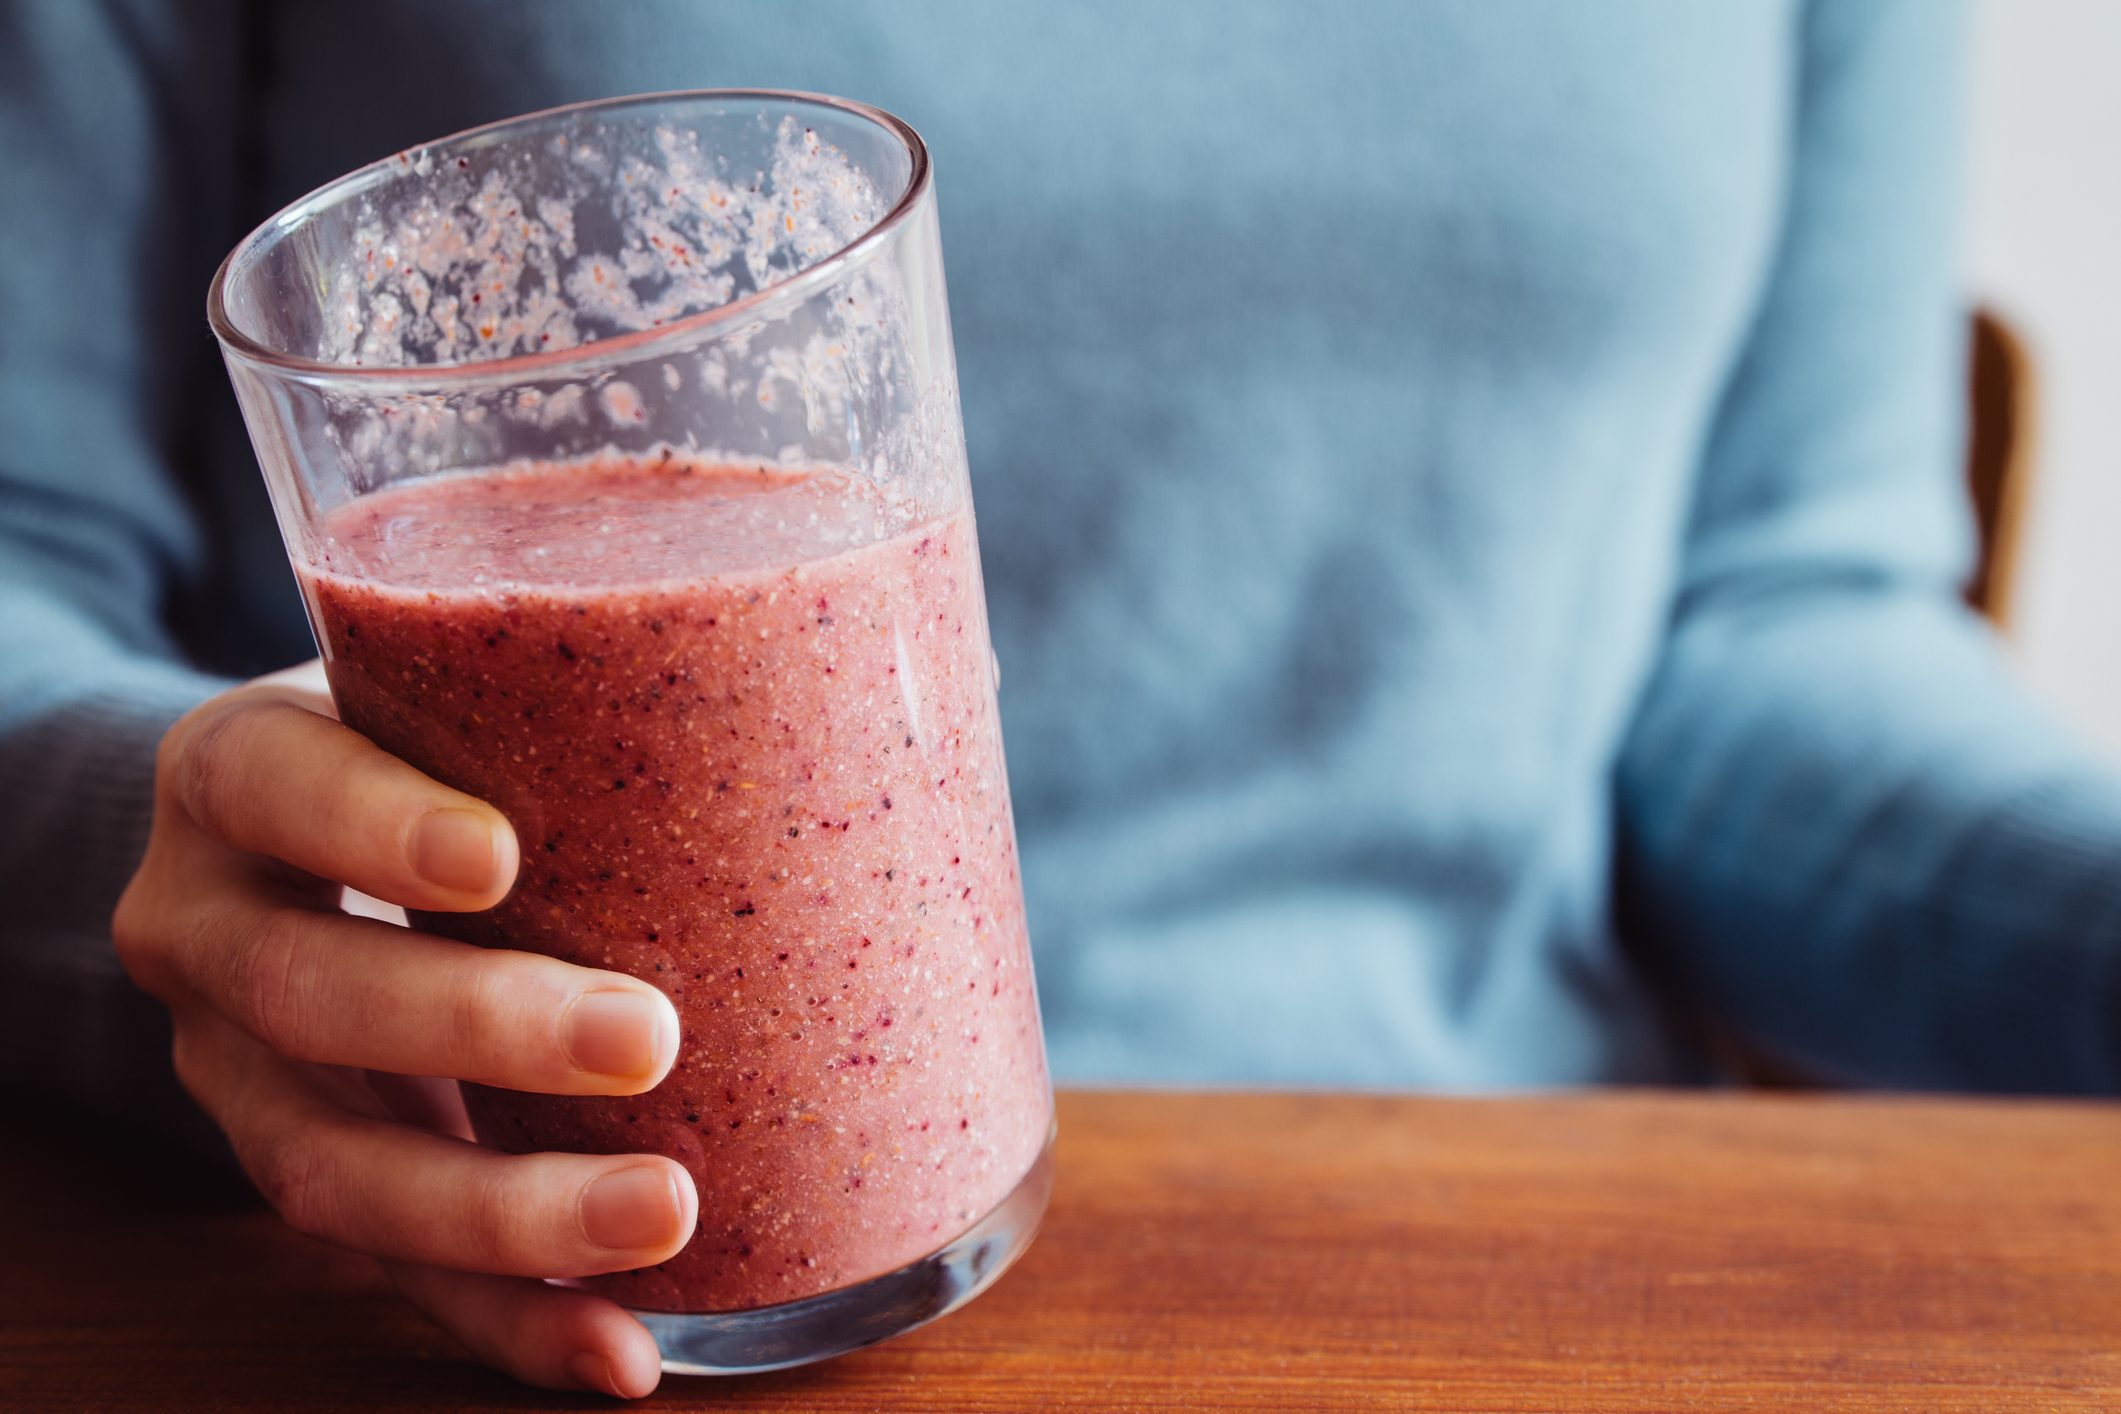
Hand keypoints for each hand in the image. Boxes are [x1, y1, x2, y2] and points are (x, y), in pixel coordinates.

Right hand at [113, 661, 690, 1398]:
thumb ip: (599, 681)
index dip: (368, 824)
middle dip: (477, 1027)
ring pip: (335, 1167)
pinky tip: (617, 1351)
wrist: (280, 843)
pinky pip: (392, 1272)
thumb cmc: (424, 742)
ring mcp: (239, 1070)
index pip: (273, 782)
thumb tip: (916, 665)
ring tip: (662, 1216)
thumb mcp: (454, 682)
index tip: (499, 854)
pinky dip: (507, 1320)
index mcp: (240, 770)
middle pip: (312, 991)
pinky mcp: (307, 1173)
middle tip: (646, 1036)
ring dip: (503, 1213)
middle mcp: (209, 924)